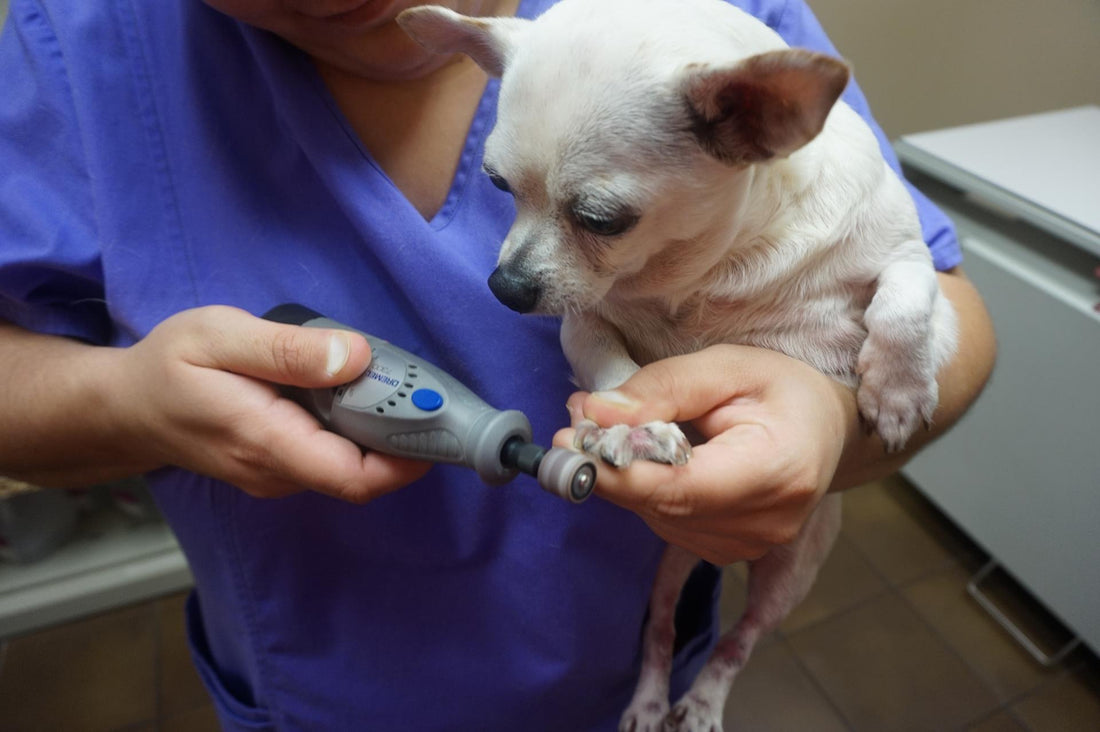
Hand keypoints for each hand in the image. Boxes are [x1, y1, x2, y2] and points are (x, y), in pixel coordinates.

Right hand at [109, 306, 430, 500]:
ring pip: (349, 465)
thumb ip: (287, 351)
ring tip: (394, 381)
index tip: (438, 421)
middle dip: (402, 436)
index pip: (354, 476)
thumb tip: (357, 357)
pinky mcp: (280, 466)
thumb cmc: (169, 367)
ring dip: (381, 431)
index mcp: (268, 443)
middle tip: (423, 386)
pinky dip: (357, 429)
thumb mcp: (219, 337)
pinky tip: (357, 391)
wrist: (126, 407)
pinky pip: (332, 456)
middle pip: (362, 472)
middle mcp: (280, 473)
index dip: (407, 458)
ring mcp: (280, 476)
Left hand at [554, 345, 856, 564]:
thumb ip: (663, 388)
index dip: (619, 472)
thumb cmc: (781, 390)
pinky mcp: (730, 550)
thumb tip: (595, 414)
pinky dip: (645, 490)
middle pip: (663, 504)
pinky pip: (668, 522)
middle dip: (610, 466)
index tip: (571, 444)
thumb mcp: (728, 366)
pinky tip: (645, 457)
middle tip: (577, 421)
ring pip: (658, 516)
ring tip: (613, 429)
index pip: (681, 487)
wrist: (827, 430)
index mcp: (777, 471)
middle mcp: (766, 522)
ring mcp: (749, 545)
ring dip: (624, 476)